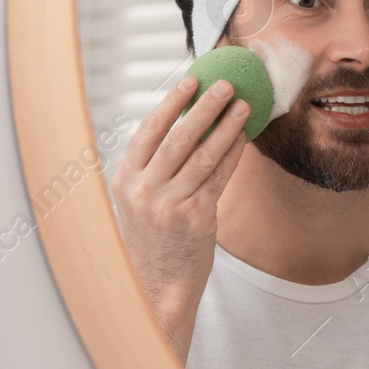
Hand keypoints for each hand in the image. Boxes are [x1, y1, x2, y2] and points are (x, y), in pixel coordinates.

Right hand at [110, 75, 248, 325]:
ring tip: (242, 106)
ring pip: (203, 155)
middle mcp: (143, 189)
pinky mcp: (196, 217)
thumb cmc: (152, 241)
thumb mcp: (138, 203)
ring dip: (226, 127)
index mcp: (124, 180)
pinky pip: (219, 178)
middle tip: (225, 85)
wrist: (158, 287)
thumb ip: (153, 169)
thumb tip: (185, 126)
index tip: (191, 81)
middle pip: (178, 137)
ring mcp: (169, 204)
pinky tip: (244, 139)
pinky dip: (233, 154)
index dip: (172, 102)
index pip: (149, 130)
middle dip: (204, 107)